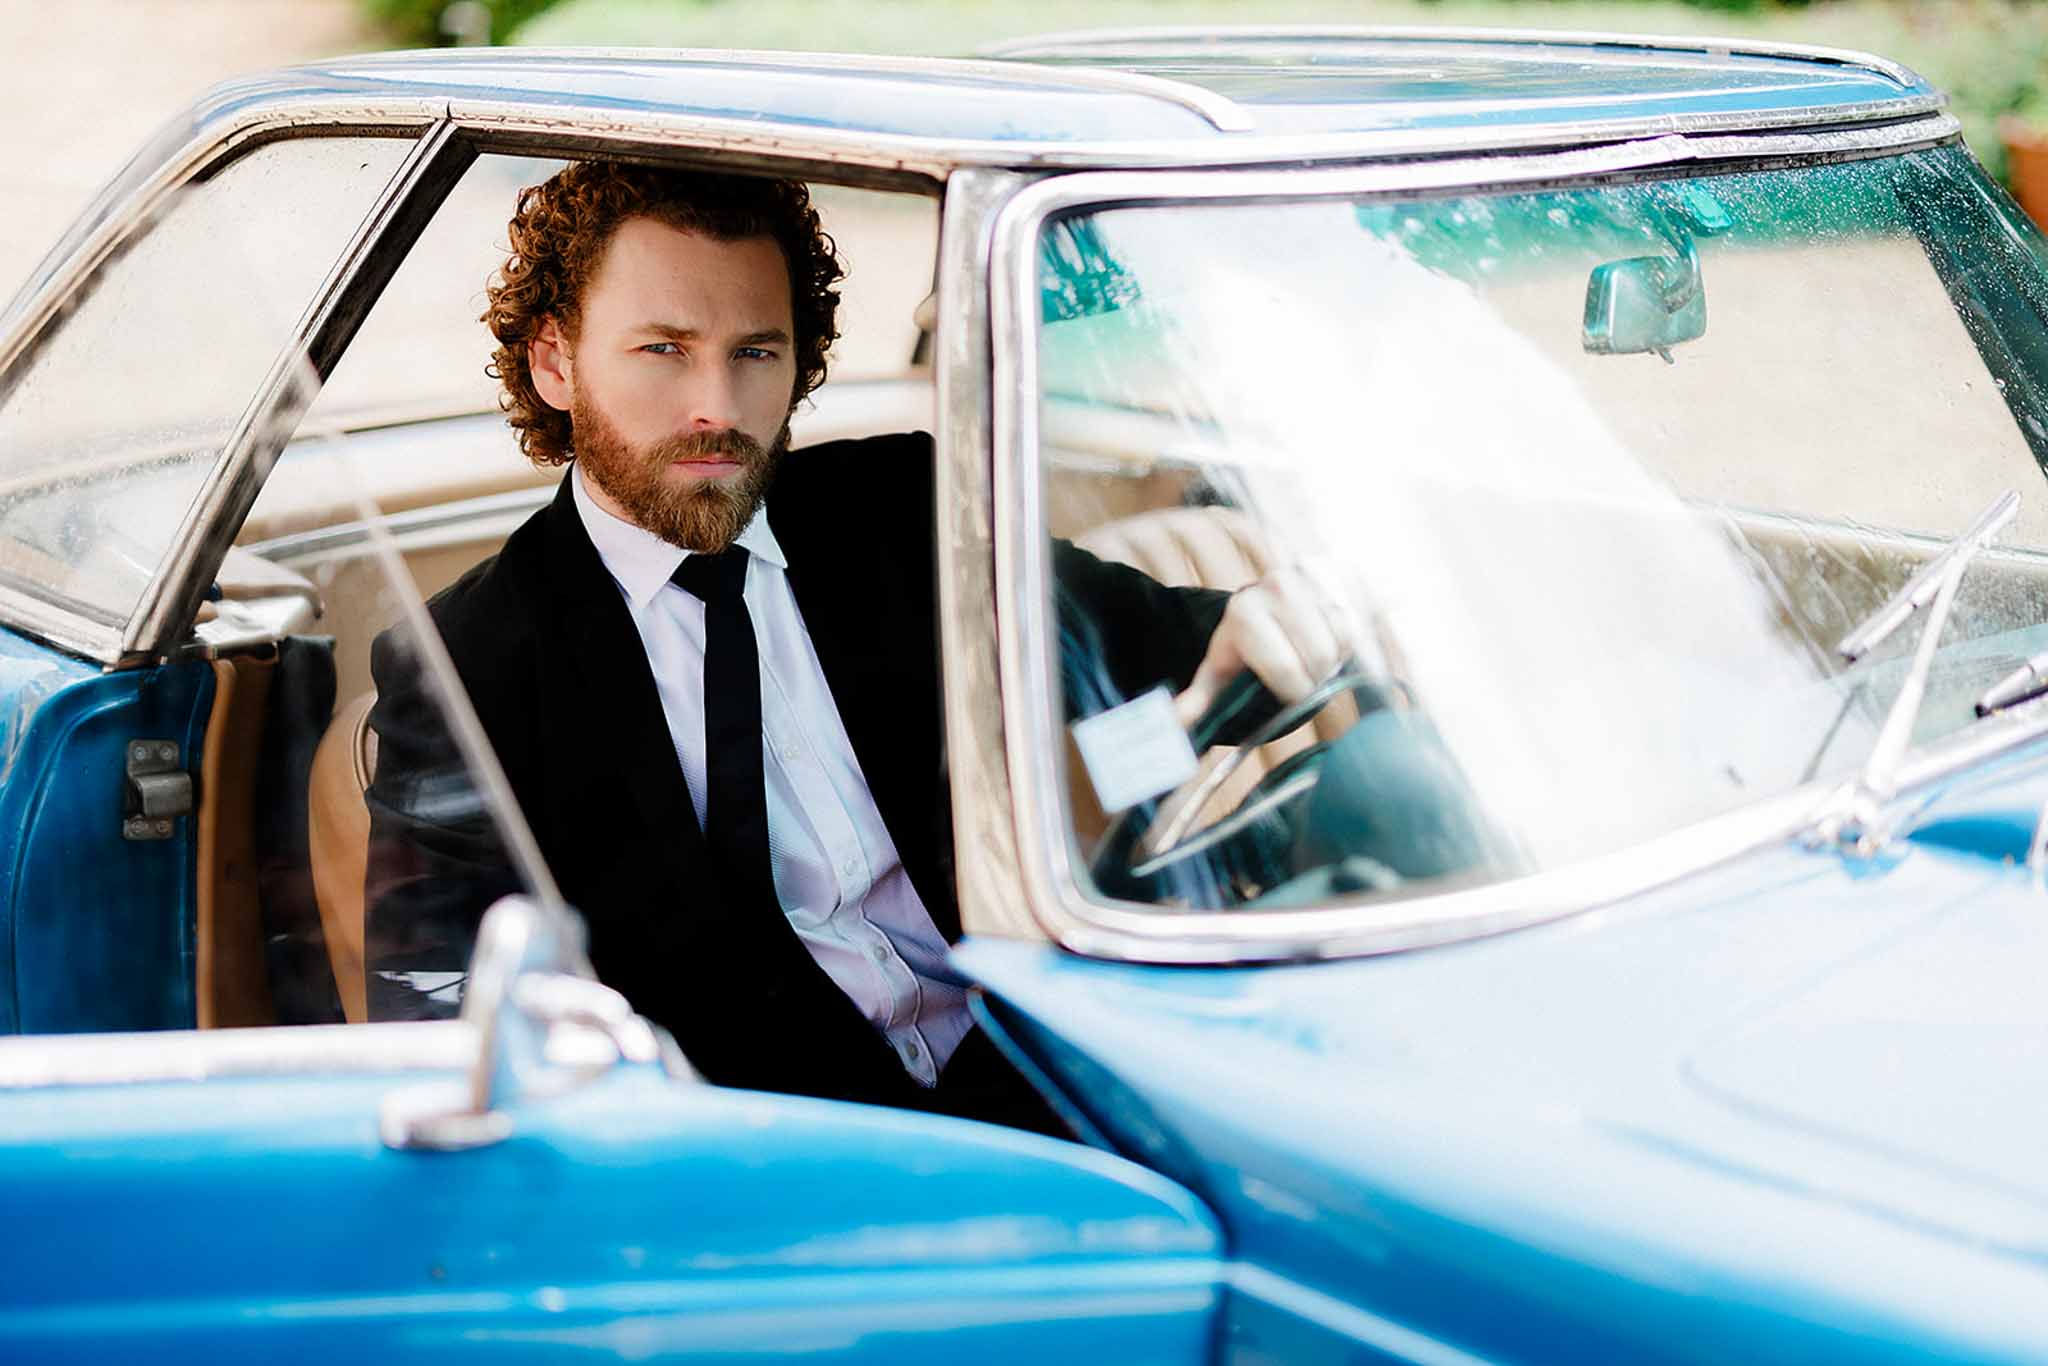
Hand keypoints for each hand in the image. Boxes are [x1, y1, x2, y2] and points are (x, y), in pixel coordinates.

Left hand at [1175, 567, 1344, 727]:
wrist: (1265, 602)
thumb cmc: (1243, 645)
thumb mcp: (1218, 672)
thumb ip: (1200, 699)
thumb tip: (1178, 720)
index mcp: (1244, 612)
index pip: (1284, 669)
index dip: (1293, 693)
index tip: (1291, 696)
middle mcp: (1276, 587)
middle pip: (1318, 658)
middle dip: (1315, 678)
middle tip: (1303, 678)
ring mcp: (1310, 579)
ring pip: (1342, 642)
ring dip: (1333, 661)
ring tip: (1314, 658)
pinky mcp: (1337, 576)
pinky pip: (1357, 626)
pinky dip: (1348, 643)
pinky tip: (1329, 641)